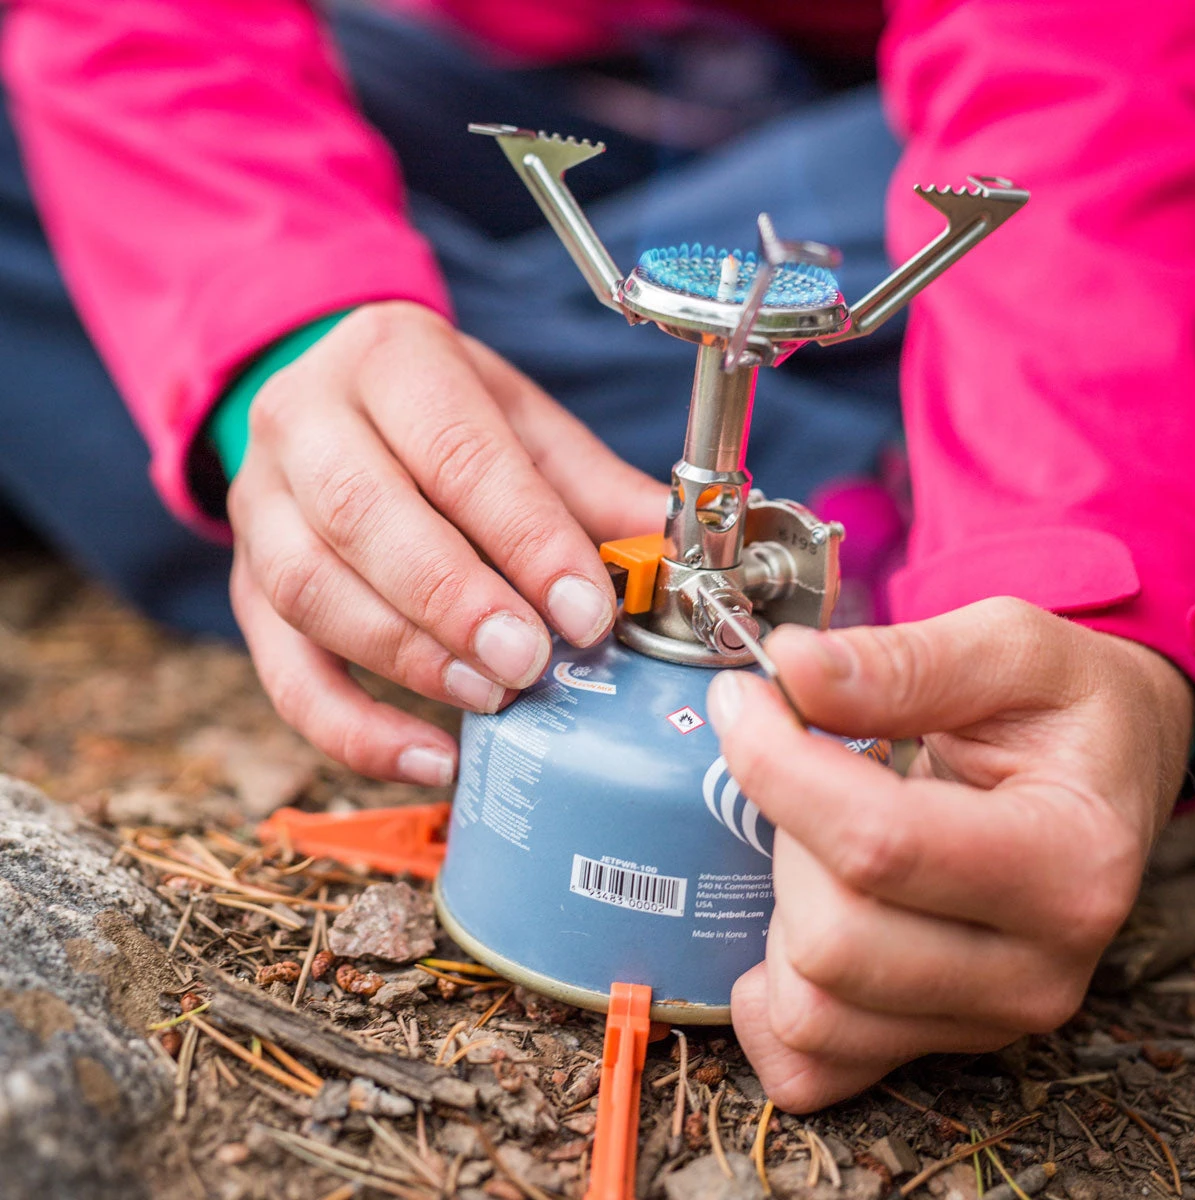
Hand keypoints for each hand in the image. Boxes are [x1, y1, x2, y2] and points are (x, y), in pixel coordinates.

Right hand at [228, 302, 665, 783]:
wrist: (341, 401)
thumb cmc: (444, 414)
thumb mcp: (520, 421)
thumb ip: (590, 488)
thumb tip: (670, 560)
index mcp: (389, 358)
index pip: (458, 451)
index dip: (525, 537)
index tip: (585, 609)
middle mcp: (304, 421)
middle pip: (365, 515)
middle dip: (456, 600)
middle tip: (529, 661)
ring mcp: (260, 504)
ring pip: (311, 590)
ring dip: (409, 657)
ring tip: (490, 696)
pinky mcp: (247, 583)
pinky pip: (282, 669)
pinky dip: (352, 728)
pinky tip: (429, 757)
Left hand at [707, 597, 1194, 1111]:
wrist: (1101, 773)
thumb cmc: (1062, 710)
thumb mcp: (1010, 649)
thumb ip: (902, 662)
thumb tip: (791, 669)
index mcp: (1068, 861)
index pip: (878, 846)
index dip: (776, 764)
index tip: (743, 698)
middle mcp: (1036, 966)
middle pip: (832, 938)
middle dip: (786, 831)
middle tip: (812, 766)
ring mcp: (985, 1017)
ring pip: (808, 1007)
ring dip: (781, 906)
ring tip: (823, 836)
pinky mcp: (935, 1042)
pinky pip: (809, 1068)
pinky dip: (769, 1002)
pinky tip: (787, 922)